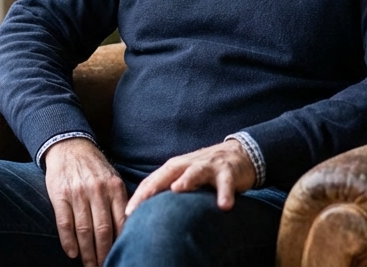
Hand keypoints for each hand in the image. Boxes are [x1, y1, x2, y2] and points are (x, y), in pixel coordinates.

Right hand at [44, 138, 127, 266]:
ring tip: (89, 265)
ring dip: (87, 252)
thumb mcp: (113, 179)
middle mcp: (97, 190)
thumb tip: (130, 230)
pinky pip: (65, 223)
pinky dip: (68, 241)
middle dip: (104, 254)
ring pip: (83, 230)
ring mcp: (78, 193)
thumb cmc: (95, 168)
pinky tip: (72, 253)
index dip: (121, 244)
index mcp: (115, 188)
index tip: (122, 257)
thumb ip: (120, 202)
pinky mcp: (60, 195)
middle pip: (102, 230)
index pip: (121, 222)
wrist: (70, 146)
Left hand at [124, 139, 256, 215]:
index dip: (139, 196)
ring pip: (195, 172)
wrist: (239, 154)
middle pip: (167, 174)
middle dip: (152, 188)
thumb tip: (146, 211)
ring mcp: (208, 166)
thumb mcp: (184, 176)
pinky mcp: (228, 172)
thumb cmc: (206, 170)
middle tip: (139, 205)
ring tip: (177, 189)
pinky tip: (224, 206)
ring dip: (186, 180)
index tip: (127, 213)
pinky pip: (226, 184)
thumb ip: (168, 189)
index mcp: (175, 167)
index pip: (152, 181)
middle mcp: (188, 164)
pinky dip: (225, 193)